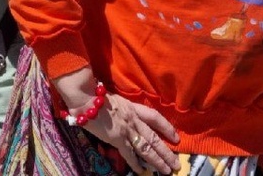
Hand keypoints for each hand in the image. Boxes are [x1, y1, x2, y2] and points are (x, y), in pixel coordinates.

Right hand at [54, 68, 177, 175]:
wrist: (86, 96)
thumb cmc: (95, 95)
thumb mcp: (115, 99)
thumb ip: (122, 109)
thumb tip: (123, 116)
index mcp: (133, 107)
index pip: (155, 117)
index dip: (166, 127)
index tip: (176, 137)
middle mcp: (133, 119)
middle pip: (154, 138)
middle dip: (166, 152)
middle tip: (176, 164)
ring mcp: (126, 129)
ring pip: (146, 148)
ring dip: (157, 160)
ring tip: (167, 170)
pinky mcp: (117, 138)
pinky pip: (129, 153)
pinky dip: (135, 163)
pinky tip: (141, 170)